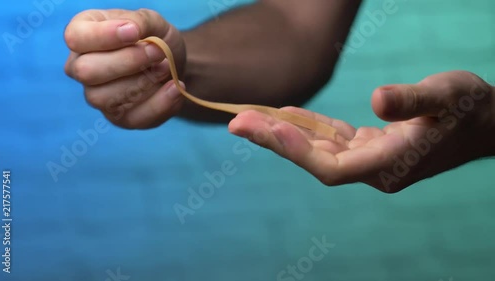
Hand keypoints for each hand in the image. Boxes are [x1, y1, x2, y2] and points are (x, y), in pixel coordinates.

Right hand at [64, 9, 185, 128]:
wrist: (173, 64)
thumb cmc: (154, 38)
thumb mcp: (151, 21)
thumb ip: (139, 21)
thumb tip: (130, 31)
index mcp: (82, 36)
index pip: (75, 38)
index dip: (104, 36)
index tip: (134, 32)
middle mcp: (81, 68)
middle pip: (87, 72)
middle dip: (129, 61)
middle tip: (158, 52)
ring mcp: (98, 97)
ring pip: (106, 98)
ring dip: (144, 83)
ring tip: (166, 68)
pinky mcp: (120, 118)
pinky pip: (135, 118)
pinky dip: (161, 103)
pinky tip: (175, 87)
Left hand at [228, 71, 494, 192]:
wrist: (486, 121)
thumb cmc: (469, 108)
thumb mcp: (447, 96)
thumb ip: (413, 101)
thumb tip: (378, 99)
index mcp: (389, 166)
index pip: (331, 168)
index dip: (297, 151)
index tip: (265, 129)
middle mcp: (373, 169)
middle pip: (314, 160)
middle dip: (275, 140)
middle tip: (236, 121)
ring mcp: (369, 159)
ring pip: (318, 149)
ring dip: (284, 132)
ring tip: (248, 115)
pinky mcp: (369, 146)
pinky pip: (331, 138)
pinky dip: (307, 126)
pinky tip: (285, 114)